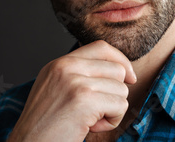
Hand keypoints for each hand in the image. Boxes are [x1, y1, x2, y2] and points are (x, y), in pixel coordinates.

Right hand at [7, 40, 136, 141]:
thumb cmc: (45, 126)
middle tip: (96, 111)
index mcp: (59, 63)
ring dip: (112, 110)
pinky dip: (112, 121)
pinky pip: (120, 106)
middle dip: (115, 93)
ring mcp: (75, 81)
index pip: (101, 47)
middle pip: (117, 68)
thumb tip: (119, 70)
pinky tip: (90, 128)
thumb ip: (79, 75)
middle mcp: (65, 67)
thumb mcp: (57, 90)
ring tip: (89, 121)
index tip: (129, 78)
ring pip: (121, 89)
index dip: (121, 60)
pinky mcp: (84, 99)